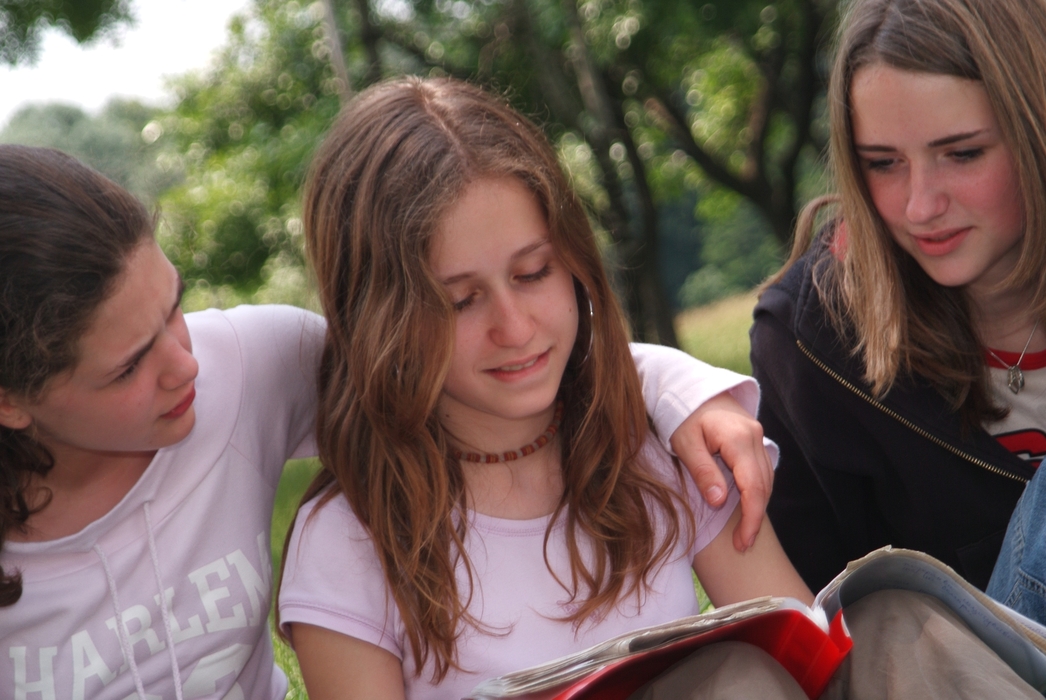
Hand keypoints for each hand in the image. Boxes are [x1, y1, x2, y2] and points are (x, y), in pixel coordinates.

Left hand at [670, 392, 772, 551]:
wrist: (688, 390)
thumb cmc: (681, 415)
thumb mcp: (684, 443)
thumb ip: (702, 471)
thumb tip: (719, 501)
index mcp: (738, 438)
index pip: (753, 486)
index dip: (751, 518)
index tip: (742, 542)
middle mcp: (754, 437)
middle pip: (764, 486)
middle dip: (755, 518)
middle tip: (742, 545)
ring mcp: (757, 437)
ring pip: (767, 479)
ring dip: (758, 507)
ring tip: (744, 534)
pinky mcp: (754, 440)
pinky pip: (761, 471)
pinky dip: (757, 492)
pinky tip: (746, 509)